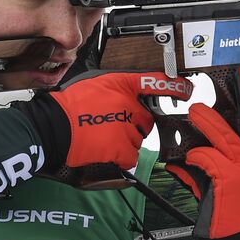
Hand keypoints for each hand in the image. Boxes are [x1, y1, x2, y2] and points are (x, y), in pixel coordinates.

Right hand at [21, 71, 193, 169]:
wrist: (52, 127)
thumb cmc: (68, 106)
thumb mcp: (94, 84)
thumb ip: (116, 89)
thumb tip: (131, 98)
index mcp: (121, 84)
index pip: (156, 81)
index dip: (175, 86)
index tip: (186, 90)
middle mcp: (128, 104)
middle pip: (146, 119)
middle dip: (134, 124)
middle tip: (111, 125)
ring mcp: (126, 126)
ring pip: (138, 139)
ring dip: (125, 141)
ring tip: (101, 136)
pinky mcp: (121, 147)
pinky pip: (131, 156)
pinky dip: (120, 157)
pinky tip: (104, 150)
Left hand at [167, 67, 239, 237]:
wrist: (234, 237)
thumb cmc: (235, 202)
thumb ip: (236, 151)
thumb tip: (216, 124)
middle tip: (233, 79)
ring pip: (225, 136)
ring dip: (208, 121)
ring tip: (196, 112)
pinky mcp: (229, 178)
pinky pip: (207, 157)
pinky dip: (195, 156)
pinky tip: (187, 160)